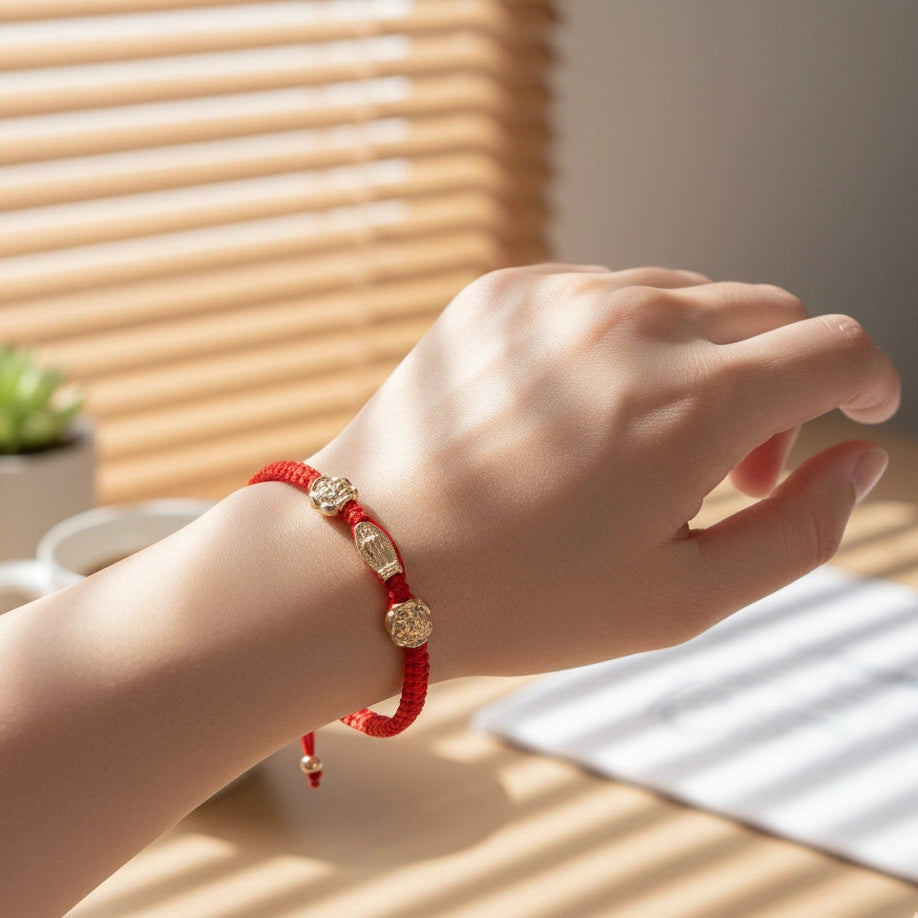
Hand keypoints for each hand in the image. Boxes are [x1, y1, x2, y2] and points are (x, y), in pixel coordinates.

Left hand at [312, 264, 899, 679]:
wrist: (370, 562)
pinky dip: (620, 340)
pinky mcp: (503, 294)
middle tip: (736, 465)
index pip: (835, 345)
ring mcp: (563, 296)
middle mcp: (637, 323)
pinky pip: (602, 293)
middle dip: (779, 382)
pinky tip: (577, 411)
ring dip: (698, 358)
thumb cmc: (524, 597)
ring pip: (685, 297)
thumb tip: (861, 462)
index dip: (863, 380)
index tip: (857, 409)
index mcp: (697, 401)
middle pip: (766, 312)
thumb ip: (803, 531)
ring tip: (647, 444)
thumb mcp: (685, 597)